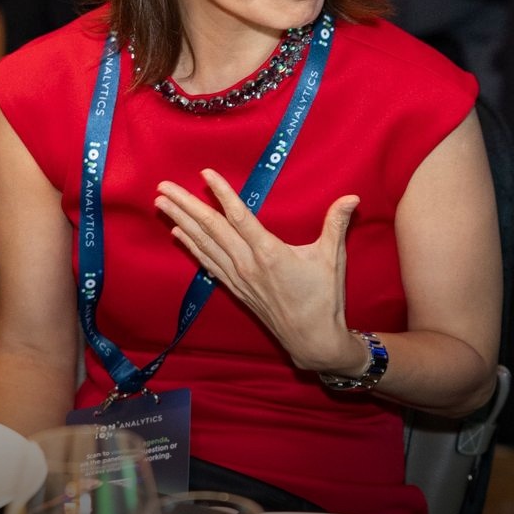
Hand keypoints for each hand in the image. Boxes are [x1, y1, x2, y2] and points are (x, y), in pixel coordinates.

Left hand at [155, 169, 366, 375]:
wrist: (312, 340)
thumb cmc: (324, 298)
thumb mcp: (333, 258)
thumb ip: (337, 224)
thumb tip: (353, 197)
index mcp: (269, 253)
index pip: (240, 217)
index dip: (222, 194)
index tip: (205, 174)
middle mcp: (247, 264)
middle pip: (211, 229)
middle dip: (186, 205)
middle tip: (163, 185)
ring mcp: (238, 277)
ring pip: (203, 244)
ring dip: (180, 222)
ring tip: (161, 203)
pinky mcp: (236, 288)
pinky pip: (208, 262)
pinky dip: (191, 247)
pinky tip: (177, 234)